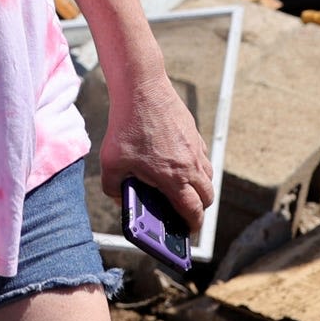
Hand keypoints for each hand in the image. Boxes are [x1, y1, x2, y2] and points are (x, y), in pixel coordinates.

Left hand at [96, 59, 214, 230]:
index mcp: (173, 178)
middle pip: (207, 197)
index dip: (192, 226)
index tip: (188, 232)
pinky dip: (196, 166)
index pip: (193, 211)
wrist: (142, 88)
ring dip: (200, 187)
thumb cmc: (127, 126)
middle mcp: (190, 165)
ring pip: (208, 176)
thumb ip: (113, 188)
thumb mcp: (111, 163)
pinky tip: (178, 162)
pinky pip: (202, 157)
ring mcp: (195, 148)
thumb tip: (120, 198)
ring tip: (182, 189)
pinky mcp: (194, 133)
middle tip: (185, 213)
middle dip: (199, 209)